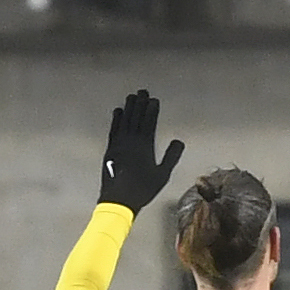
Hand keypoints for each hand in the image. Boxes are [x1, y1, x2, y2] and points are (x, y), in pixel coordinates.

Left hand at [98, 90, 183, 215]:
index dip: (152, 110)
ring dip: (128, 107)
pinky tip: (117, 111)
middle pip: (136, 118)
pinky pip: (114, 129)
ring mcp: (119, 143)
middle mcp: (131, 141)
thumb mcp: (162, 175)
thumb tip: (178, 141)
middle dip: (140, 104)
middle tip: (142, 91)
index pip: (149, 122)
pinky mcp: (110, 148)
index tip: (154, 99)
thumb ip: (171, 157)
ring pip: (124, 120)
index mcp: (145, 146)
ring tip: (131, 96)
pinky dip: (116, 119)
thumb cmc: (143, 189)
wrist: (118, 199)